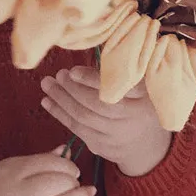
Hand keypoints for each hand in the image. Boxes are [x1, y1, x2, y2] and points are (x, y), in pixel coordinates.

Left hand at [40, 67, 172, 177]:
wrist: (147, 145)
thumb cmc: (141, 104)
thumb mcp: (143, 85)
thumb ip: (121, 72)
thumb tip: (89, 49)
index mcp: (145, 98)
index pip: (119, 88)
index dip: (92, 80)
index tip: (73, 71)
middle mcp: (133, 119)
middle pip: (97, 104)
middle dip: (72, 88)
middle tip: (59, 74)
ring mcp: (117, 135)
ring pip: (83, 117)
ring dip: (61, 100)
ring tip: (48, 84)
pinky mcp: (102, 146)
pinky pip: (77, 129)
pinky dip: (60, 114)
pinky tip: (48, 102)